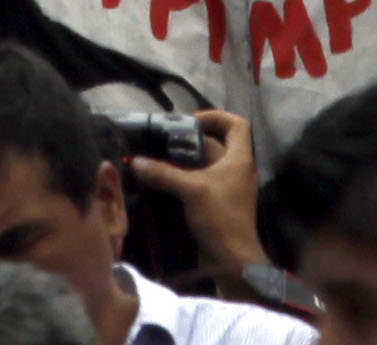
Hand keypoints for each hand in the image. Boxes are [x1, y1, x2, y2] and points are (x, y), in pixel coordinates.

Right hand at [128, 108, 265, 271]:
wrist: (232, 260)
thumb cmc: (220, 217)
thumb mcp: (192, 190)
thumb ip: (164, 173)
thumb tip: (136, 162)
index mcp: (240, 159)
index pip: (237, 125)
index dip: (217, 117)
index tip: (192, 121)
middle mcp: (236, 170)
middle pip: (216, 146)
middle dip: (191, 143)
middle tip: (164, 143)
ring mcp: (228, 189)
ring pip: (206, 167)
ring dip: (185, 164)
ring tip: (159, 161)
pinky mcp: (217, 206)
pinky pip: (201, 186)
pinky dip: (185, 182)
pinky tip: (163, 185)